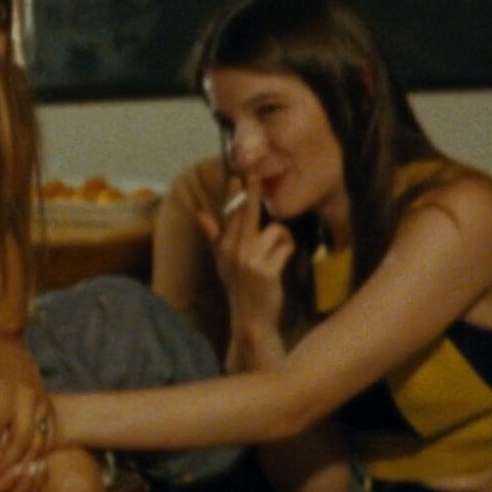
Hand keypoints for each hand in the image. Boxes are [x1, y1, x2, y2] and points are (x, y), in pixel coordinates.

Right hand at [197, 174, 295, 352]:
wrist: (251, 318)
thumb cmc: (241, 287)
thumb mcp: (224, 262)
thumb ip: (215, 236)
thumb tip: (202, 214)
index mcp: (224, 248)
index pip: (230, 215)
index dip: (234, 194)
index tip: (237, 175)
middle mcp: (234, 252)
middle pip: (247, 214)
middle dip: (252, 193)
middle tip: (254, 173)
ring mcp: (250, 261)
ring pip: (276, 231)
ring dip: (283, 239)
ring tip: (277, 254)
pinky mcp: (266, 272)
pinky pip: (286, 247)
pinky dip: (289, 252)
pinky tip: (281, 264)